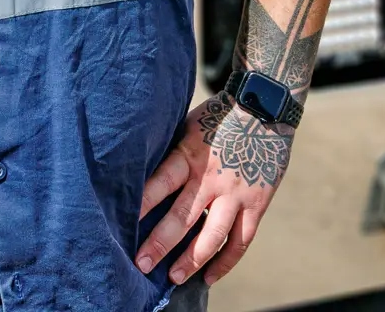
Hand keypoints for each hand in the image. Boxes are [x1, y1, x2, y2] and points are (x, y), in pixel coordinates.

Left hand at [135, 93, 293, 287]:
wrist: (264, 105)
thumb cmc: (218, 115)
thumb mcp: (187, 126)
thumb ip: (172, 152)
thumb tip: (139, 171)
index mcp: (189, 155)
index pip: (160, 182)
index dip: (141, 203)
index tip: (120, 222)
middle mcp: (212, 178)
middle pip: (182, 216)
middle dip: (159, 243)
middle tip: (140, 264)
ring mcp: (236, 193)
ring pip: (213, 235)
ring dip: (192, 259)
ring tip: (174, 278)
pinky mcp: (257, 203)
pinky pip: (241, 240)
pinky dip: (226, 261)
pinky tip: (210, 276)